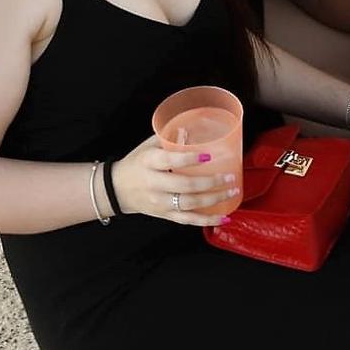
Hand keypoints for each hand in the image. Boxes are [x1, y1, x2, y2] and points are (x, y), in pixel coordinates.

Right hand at [109, 133, 238, 226]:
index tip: (208, 155)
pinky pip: (188, 220)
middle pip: (184, 186)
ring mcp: (160, 202)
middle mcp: (154, 184)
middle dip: (210, 182)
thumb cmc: (137, 163)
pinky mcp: (165, 215)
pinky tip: (223, 217)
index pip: (170, 160)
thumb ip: (169, 137)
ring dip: (214, 200)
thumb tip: (193, 129)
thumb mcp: (148, 146)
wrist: (118, 189)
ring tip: (231, 191)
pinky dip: (207, 220)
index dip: (189, 159)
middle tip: (228, 176)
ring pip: (189, 205)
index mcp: (149, 162)